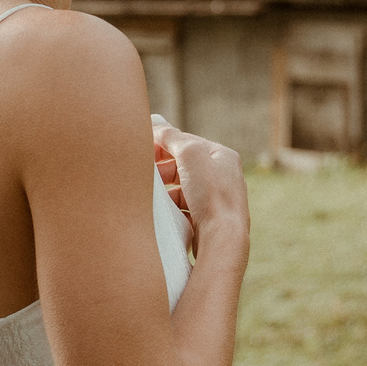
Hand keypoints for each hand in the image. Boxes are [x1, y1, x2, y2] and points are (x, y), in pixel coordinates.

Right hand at [151, 115, 247, 250]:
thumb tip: (157, 126)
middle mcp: (224, 176)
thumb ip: (172, 137)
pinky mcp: (208, 220)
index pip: (187, 141)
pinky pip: (184, 208)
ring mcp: (217, 200)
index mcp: (223, 156)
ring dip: (165, 189)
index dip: (163, 142)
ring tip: (151, 194)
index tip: (142, 148)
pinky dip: (171, 207)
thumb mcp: (190, 154)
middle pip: (183, 165)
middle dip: (162, 168)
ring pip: (182, 187)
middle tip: (144, 173)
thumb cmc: (212, 195)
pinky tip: (163, 211)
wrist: (223, 240)